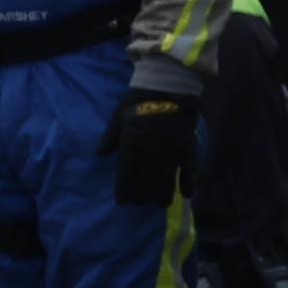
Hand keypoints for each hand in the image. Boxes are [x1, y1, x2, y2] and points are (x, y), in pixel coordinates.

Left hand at [111, 82, 201, 222]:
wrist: (167, 84)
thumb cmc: (139, 98)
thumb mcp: (119, 115)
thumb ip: (110, 136)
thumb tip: (99, 154)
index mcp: (131, 143)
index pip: (126, 174)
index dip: (124, 190)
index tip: (123, 201)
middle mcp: (149, 150)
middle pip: (145, 181)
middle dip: (143, 196)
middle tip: (142, 203)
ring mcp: (169, 149)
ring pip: (166, 180)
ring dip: (163, 195)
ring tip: (161, 204)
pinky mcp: (186, 145)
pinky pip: (188, 169)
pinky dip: (188, 183)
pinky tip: (186, 194)